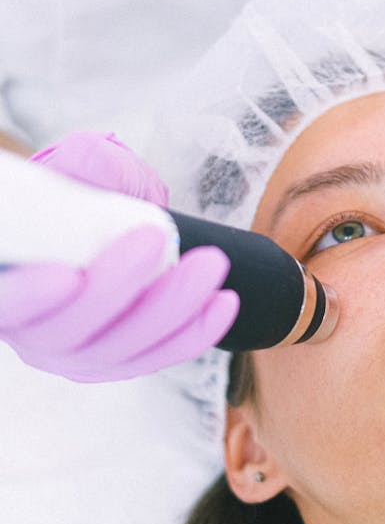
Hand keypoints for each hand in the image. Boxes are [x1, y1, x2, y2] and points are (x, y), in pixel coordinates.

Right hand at [0, 132, 239, 380]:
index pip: (2, 303)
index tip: (69, 276)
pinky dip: (195, 331)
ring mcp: (75, 354)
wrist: (104, 221)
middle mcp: (30, 332)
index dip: (24, 297)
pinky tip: (225, 302)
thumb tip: (94, 163)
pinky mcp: (120, 360)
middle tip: (156, 240)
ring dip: (170, 309)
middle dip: (117, 289)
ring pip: (118, 349)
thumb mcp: (74, 167)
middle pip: (66, 332)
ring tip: (209, 266)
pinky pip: (157, 355)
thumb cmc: (78, 193)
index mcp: (6, 286)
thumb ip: (82, 163)